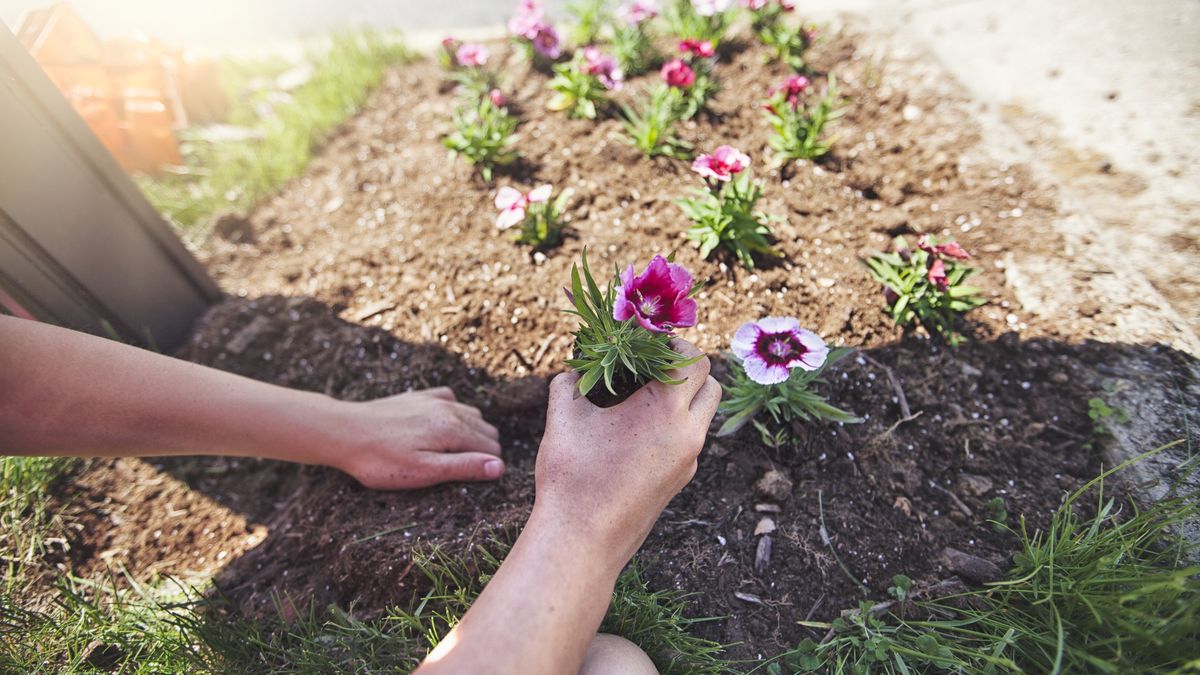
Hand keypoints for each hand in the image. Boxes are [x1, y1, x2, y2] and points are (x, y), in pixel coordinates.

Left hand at [331, 387, 503, 488]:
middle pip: (486, 430)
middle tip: (462, 470)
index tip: (472, 481)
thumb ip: (464, 467)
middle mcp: (449, 409)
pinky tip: (441, 426)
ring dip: (472, 432)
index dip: (487, 467)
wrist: (344, 432)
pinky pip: (451, 399)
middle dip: (483, 450)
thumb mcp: (424, 472)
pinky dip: (455, 412)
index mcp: (454, 429)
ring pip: (472, 414)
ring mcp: (434, 399)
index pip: (492, 448)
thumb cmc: (382, 460)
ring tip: (454, 453)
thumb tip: (499, 467)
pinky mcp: (419, 396)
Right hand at [533, 339, 720, 561]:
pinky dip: (674, 425)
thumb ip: (569, 383)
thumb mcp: (563, 418)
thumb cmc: (571, 476)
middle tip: (652, 365)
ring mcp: (688, 461)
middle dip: (687, 369)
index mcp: (666, 410)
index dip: (674, 344)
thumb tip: (573, 371)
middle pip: (710, 385)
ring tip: (644, 396)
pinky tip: (637, 430)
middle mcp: (688, 434)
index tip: (649, 343)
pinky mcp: (680, 482)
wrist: (581, 540)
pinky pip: (689, 441)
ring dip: (684, 398)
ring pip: (703, 415)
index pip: (693, 360)